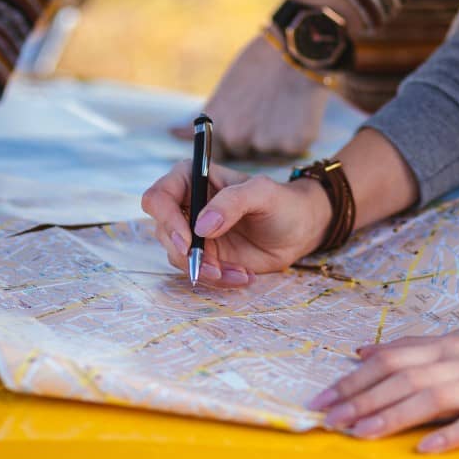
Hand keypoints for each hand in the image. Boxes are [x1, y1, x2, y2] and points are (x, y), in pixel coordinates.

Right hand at [141, 161, 331, 285]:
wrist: (299, 230)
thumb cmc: (282, 202)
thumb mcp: (263, 193)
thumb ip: (233, 201)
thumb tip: (202, 225)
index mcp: (192, 178)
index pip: (158, 198)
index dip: (167, 220)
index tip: (188, 241)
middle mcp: (186, 205)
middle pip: (163, 232)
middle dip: (187, 254)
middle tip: (214, 267)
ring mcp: (193, 233)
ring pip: (178, 257)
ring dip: (205, 270)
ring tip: (239, 272)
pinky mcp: (204, 256)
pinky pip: (198, 272)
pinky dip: (219, 280)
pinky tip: (244, 275)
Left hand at [179, 35, 328, 157]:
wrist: (296, 49)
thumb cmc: (259, 65)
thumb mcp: (224, 91)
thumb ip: (205, 118)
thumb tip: (173, 133)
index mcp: (217, 125)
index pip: (218, 152)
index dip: (232, 139)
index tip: (245, 122)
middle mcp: (237, 139)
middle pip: (245, 153)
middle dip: (255, 137)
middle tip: (267, 110)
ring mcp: (266, 144)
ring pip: (270, 152)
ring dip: (276, 139)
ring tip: (283, 108)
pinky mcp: (293, 145)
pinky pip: (293, 149)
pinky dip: (296, 136)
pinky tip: (298, 112)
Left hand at [307, 328, 458, 451]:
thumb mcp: (456, 345)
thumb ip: (411, 349)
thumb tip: (362, 353)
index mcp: (446, 346)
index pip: (391, 361)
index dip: (354, 380)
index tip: (322, 400)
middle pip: (403, 379)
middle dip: (361, 399)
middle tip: (328, 419)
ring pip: (431, 399)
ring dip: (392, 416)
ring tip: (360, 432)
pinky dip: (449, 435)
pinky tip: (424, 449)